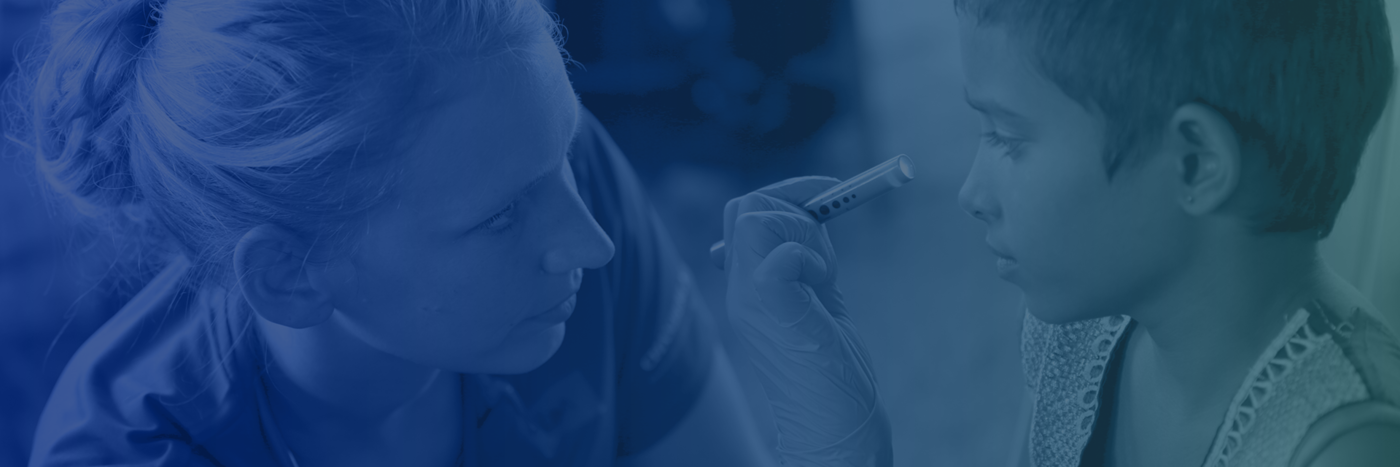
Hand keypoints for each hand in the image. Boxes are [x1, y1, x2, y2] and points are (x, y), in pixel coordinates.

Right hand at [721, 177, 890, 466]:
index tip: (830, 197)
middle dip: (794, 205)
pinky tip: (822, 286)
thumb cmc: (831, 371)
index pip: (745, 210)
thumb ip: (806, 259)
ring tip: (822, 275)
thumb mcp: (816, 297)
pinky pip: (778, 257)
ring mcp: (751, 302)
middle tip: (825, 247)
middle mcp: (739, 289)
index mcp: (746, 284)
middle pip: (745, 206)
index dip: (789, 194)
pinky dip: (807, 257)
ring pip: (755, 219)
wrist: (832, 428)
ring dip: (802, 232)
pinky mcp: (775, 314)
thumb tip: (809, 214)